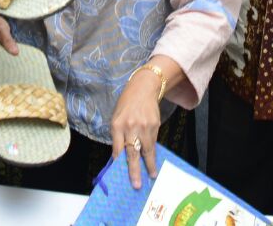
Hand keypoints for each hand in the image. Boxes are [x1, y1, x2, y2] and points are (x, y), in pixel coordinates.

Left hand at [110, 67, 162, 188]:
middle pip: (132, 152)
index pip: (117, 147)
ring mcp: (144, 126)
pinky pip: (153, 143)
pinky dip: (152, 153)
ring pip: (146, 150)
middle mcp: (130, 126)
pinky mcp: (155, 125)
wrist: (144, 88)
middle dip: (134, 170)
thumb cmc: (127, 105)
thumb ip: (118, 135)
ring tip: (151, 175)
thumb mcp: (117, 117)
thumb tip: (120, 156)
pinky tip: (153, 161)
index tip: (119, 174)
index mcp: (117, 125)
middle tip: (136, 184)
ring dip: (149, 165)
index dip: (119, 161)